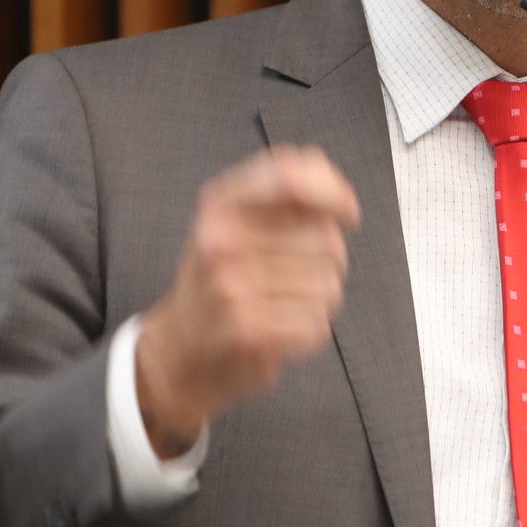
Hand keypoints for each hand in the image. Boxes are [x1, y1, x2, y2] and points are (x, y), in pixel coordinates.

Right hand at [135, 146, 359, 454]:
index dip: (333, 193)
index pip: (290, 176)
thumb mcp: (235, 222)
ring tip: (284, 303)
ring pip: (328, 284)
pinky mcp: (246, 331)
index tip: (347, 214)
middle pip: (326, 238)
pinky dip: (308, 330)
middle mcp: (220, 238)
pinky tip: (280, 330)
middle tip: (294, 274)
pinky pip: (316, 323)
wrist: (178, 350)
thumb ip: (284, 197)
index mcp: (220, 203)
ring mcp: (231, 285)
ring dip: (319, 299)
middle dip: (329, 259)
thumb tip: (342, 203)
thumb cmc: (222, 279)